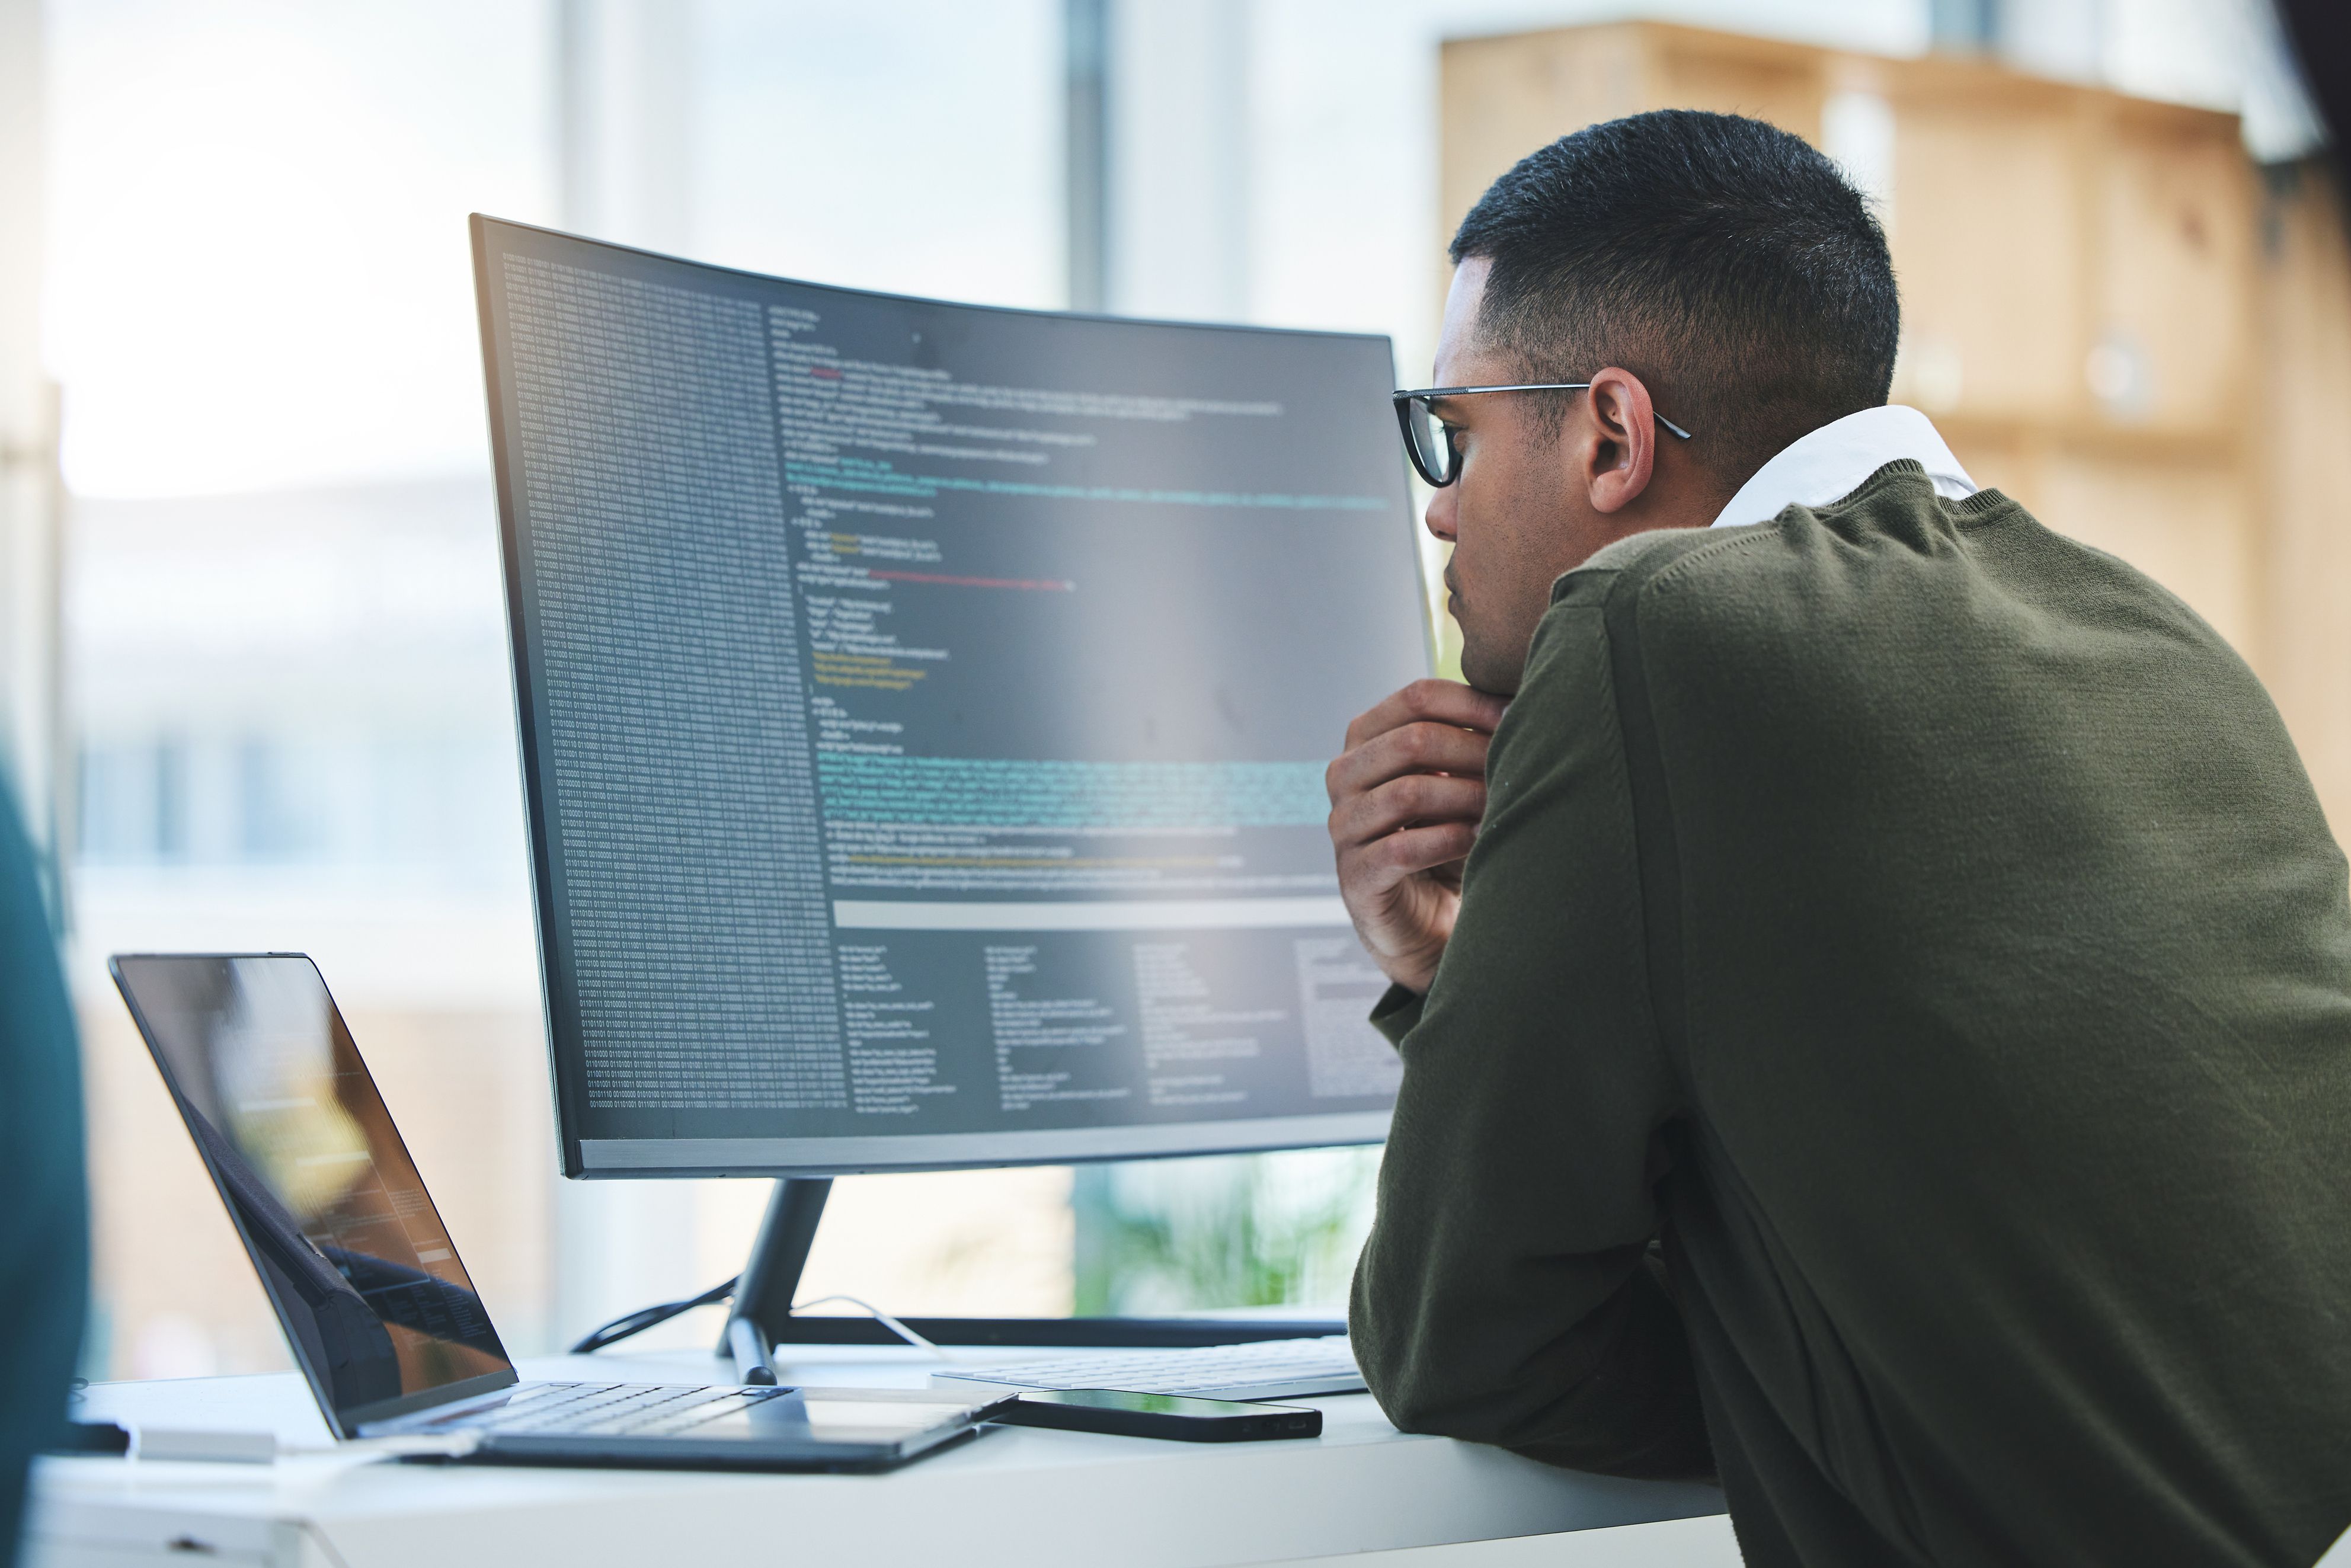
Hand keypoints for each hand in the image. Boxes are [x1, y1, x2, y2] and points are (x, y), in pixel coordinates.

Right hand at [1325, 679, 1509, 994]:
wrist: (1425, 918)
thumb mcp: (1456, 778)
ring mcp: (1343, 827)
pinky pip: (1403, 849)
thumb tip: (1524, 696)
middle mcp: (1344, 776)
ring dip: (1467, 798)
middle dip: (1475, 752)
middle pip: (1412, 741)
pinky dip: (1450, 841)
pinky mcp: (1354, 876)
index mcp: (1366, 739)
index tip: (1519, 717)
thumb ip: (1470, 739)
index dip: (1473, 703)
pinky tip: (1480, 841)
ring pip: (1409, 793)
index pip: (1416, 697)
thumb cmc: (1445, 836)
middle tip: (1518, 768)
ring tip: (1503, 808)